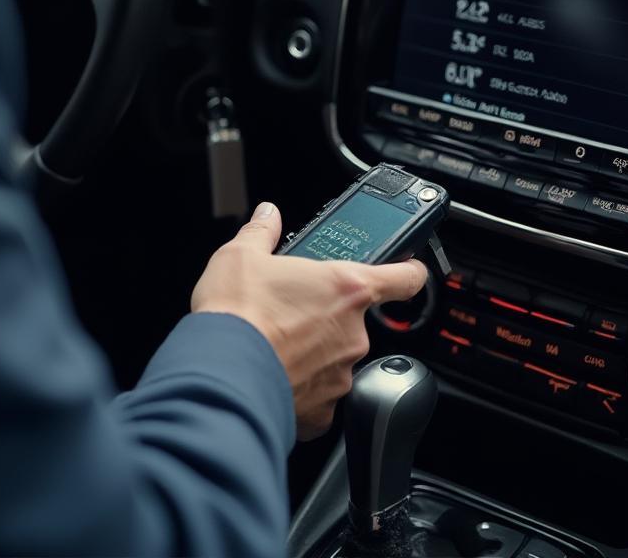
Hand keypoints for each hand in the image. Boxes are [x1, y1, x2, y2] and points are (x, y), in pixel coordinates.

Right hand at [191, 202, 427, 439]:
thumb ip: (262, 232)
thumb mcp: (241, 255)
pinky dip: (302, 388)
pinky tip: (274, 375)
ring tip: (276, 344)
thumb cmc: (236, 314)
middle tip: (293, 310)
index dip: (408, 271)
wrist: (219, 376)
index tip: (407, 270)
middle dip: (327, 315)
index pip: (404, 278)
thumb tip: (267, 216)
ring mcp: (341, 374)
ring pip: (336, 358)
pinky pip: (319, 395)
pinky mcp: (323, 411)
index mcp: (346, 288)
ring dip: (314, 352)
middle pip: (355, 320)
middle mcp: (353, 333)